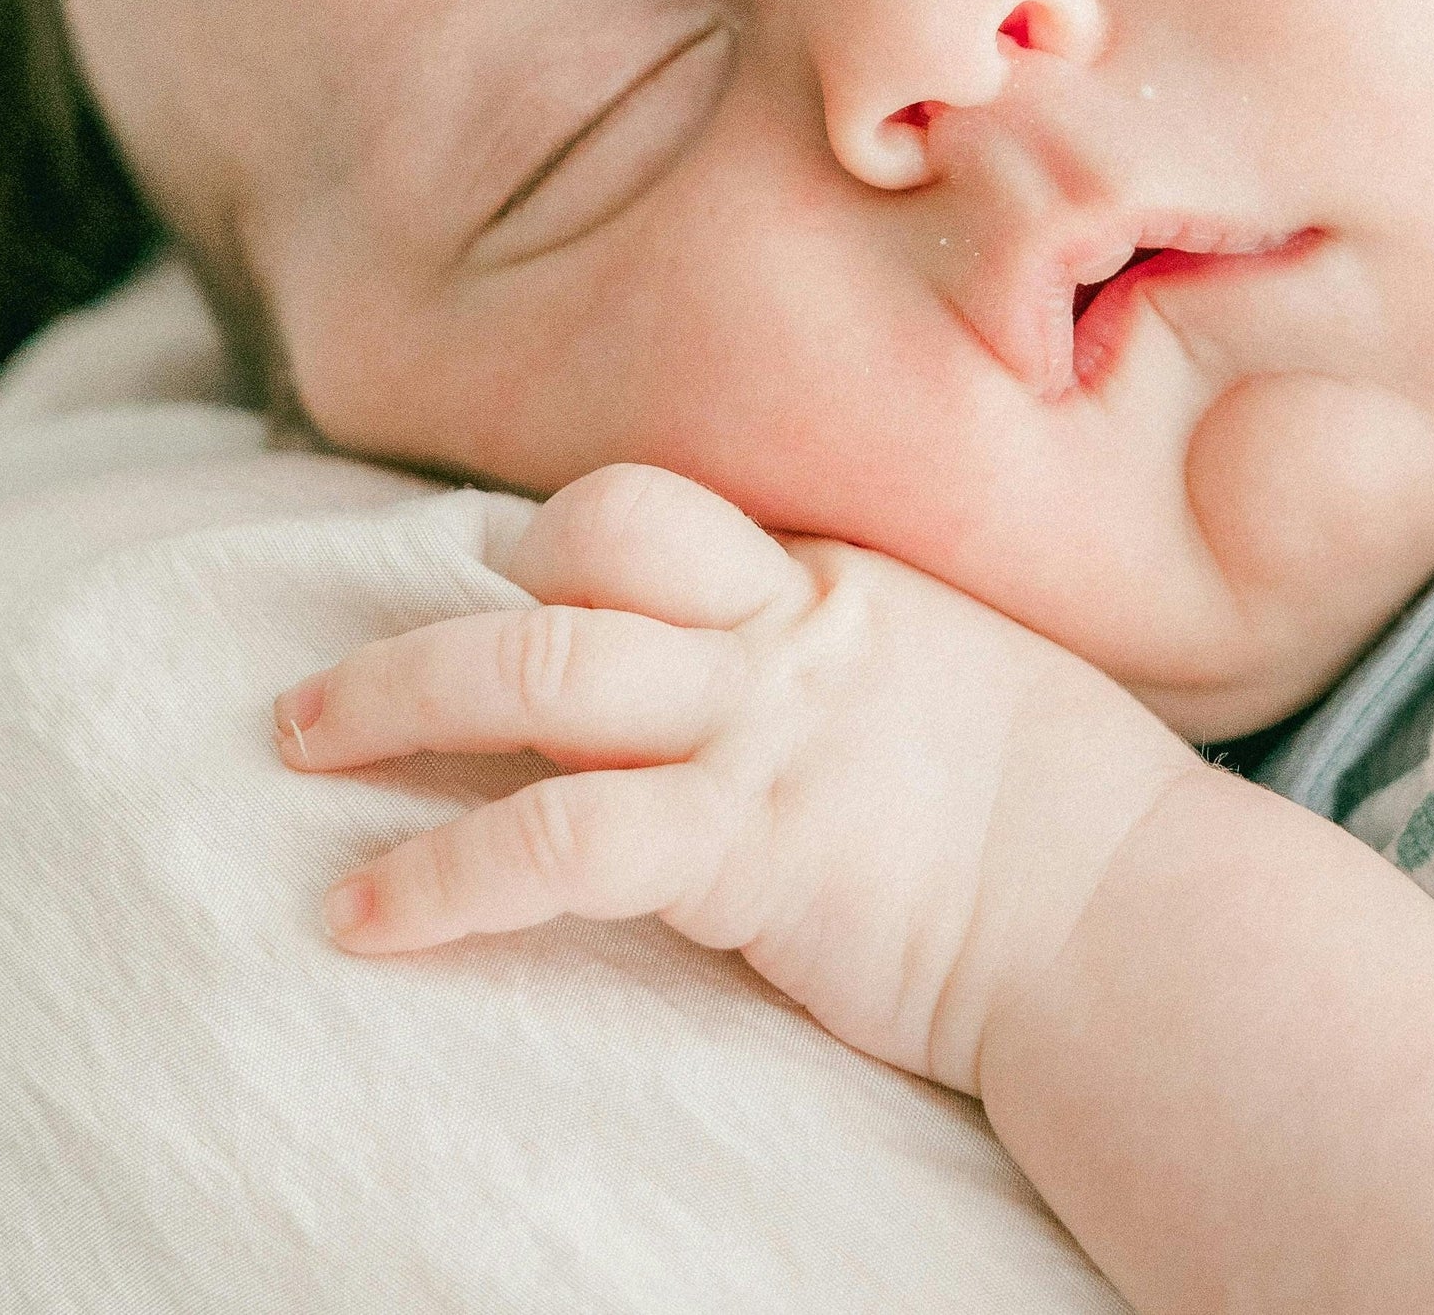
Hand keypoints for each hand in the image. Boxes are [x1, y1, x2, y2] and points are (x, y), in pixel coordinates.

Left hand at [274, 463, 1203, 1092]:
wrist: (1137, 919)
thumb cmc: (1076, 823)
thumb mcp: (969, 686)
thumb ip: (862, 662)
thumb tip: (788, 683)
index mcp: (838, 586)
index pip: (656, 513)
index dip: (556, 546)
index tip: (496, 599)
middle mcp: (789, 634)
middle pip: (579, 555)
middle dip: (438, 612)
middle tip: (331, 686)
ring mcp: (765, 733)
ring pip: (538, 673)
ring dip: (391, 703)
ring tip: (296, 749)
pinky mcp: (748, 850)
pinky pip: (556, 845)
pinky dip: (440, 878)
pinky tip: (362, 919)